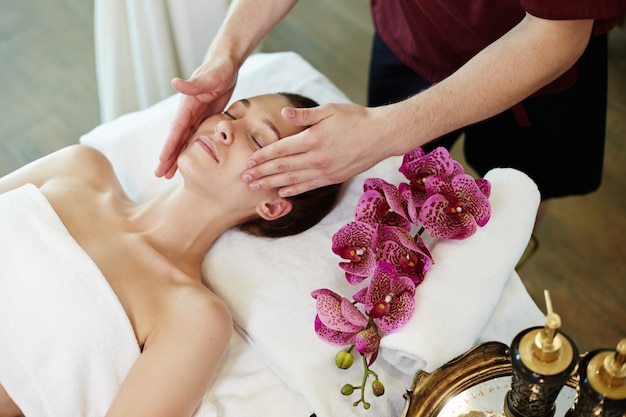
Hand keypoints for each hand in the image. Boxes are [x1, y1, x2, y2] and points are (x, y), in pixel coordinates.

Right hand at [155, 57, 237, 177]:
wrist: (224, 64)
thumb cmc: (219, 69)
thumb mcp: (210, 77)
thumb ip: (193, 83)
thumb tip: (174, 83)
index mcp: (188, 106)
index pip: (176, 129)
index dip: (169, 146)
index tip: (161, 160)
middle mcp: (188, 113)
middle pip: (176, 139)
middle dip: (167, 157)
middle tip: (159, 175)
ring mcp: (195, 116)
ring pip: (183, 142)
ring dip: (175, 157)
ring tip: (167, 174)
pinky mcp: (203, 118)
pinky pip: (194, 138)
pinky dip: (187, 150)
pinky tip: (185, 161)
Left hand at [241, 102, 393, 195]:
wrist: (381, 135)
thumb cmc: (355, 118)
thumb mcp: (329, 110)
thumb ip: (304, 115)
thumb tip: (283, 113)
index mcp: (313, 139)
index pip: (281, 150)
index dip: (263, 156)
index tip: (248, 161)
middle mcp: (317, 158)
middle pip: (283, 167)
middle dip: (261, 173)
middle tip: (244, 179)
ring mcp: (326, 171)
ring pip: (293, 179)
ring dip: (272, 184)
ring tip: (256, 188)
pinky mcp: (333, 178)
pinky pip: (309, 186)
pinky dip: (294, 190)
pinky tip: (282, 193)